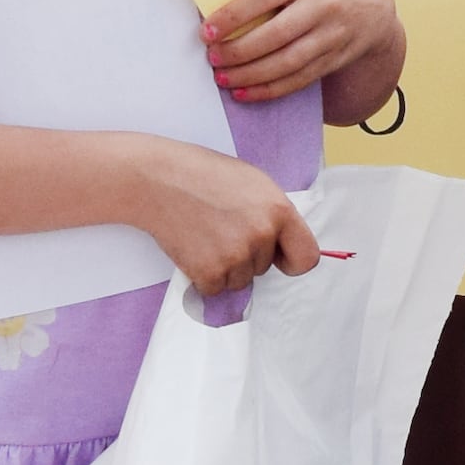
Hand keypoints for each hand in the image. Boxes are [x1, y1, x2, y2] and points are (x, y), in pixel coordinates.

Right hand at [116, 145, 325, 295]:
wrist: (157, 180)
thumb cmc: (203, 175)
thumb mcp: (253, 183)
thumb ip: (273, 214)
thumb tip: (283, 243)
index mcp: (279, 211)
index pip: (307, 257)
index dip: (291, 260)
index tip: (279, 258)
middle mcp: (261, 236)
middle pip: (264, 268)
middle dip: (246, 255)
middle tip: (221, 227)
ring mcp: (235, 256)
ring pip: (240, 281)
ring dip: (224, 267)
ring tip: (205, 235)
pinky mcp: (209, 272)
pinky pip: (215, 289)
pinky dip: (203, 276)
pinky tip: (193, 248)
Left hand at [203, 0, 400, 108]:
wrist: (373, 2)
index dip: (234, 15)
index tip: (207, 31)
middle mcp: (323, 4)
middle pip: (276, 34)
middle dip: (239, 50)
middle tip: (213, 57)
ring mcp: (332, 35)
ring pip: (287, 62)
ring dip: (251, 75)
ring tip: (223, 78)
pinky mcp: (335, 59)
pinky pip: (299, 79)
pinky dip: (269, 90)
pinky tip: (245, 92)